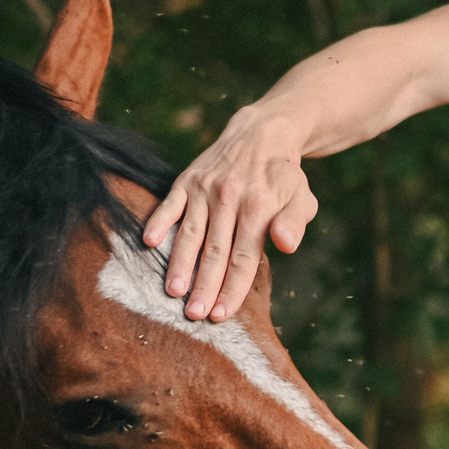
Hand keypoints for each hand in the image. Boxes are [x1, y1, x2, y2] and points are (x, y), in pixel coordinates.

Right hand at [140, 110, 320, 322]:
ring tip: (172, 291)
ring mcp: (205, 188)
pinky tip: (148, 242)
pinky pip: (170, 202)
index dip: (232, 288)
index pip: (244, 257)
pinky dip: (158, 220)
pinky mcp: (187, 180)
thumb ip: (294, 222)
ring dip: (179, 263)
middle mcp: (229, 198)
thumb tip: (286, 245)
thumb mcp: (301, 197)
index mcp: (258, 207)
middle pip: (215, 251)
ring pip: (190, 232)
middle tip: (194, 314)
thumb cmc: (283, 177)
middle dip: (204, 286)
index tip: (221, 314)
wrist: (260, 133)